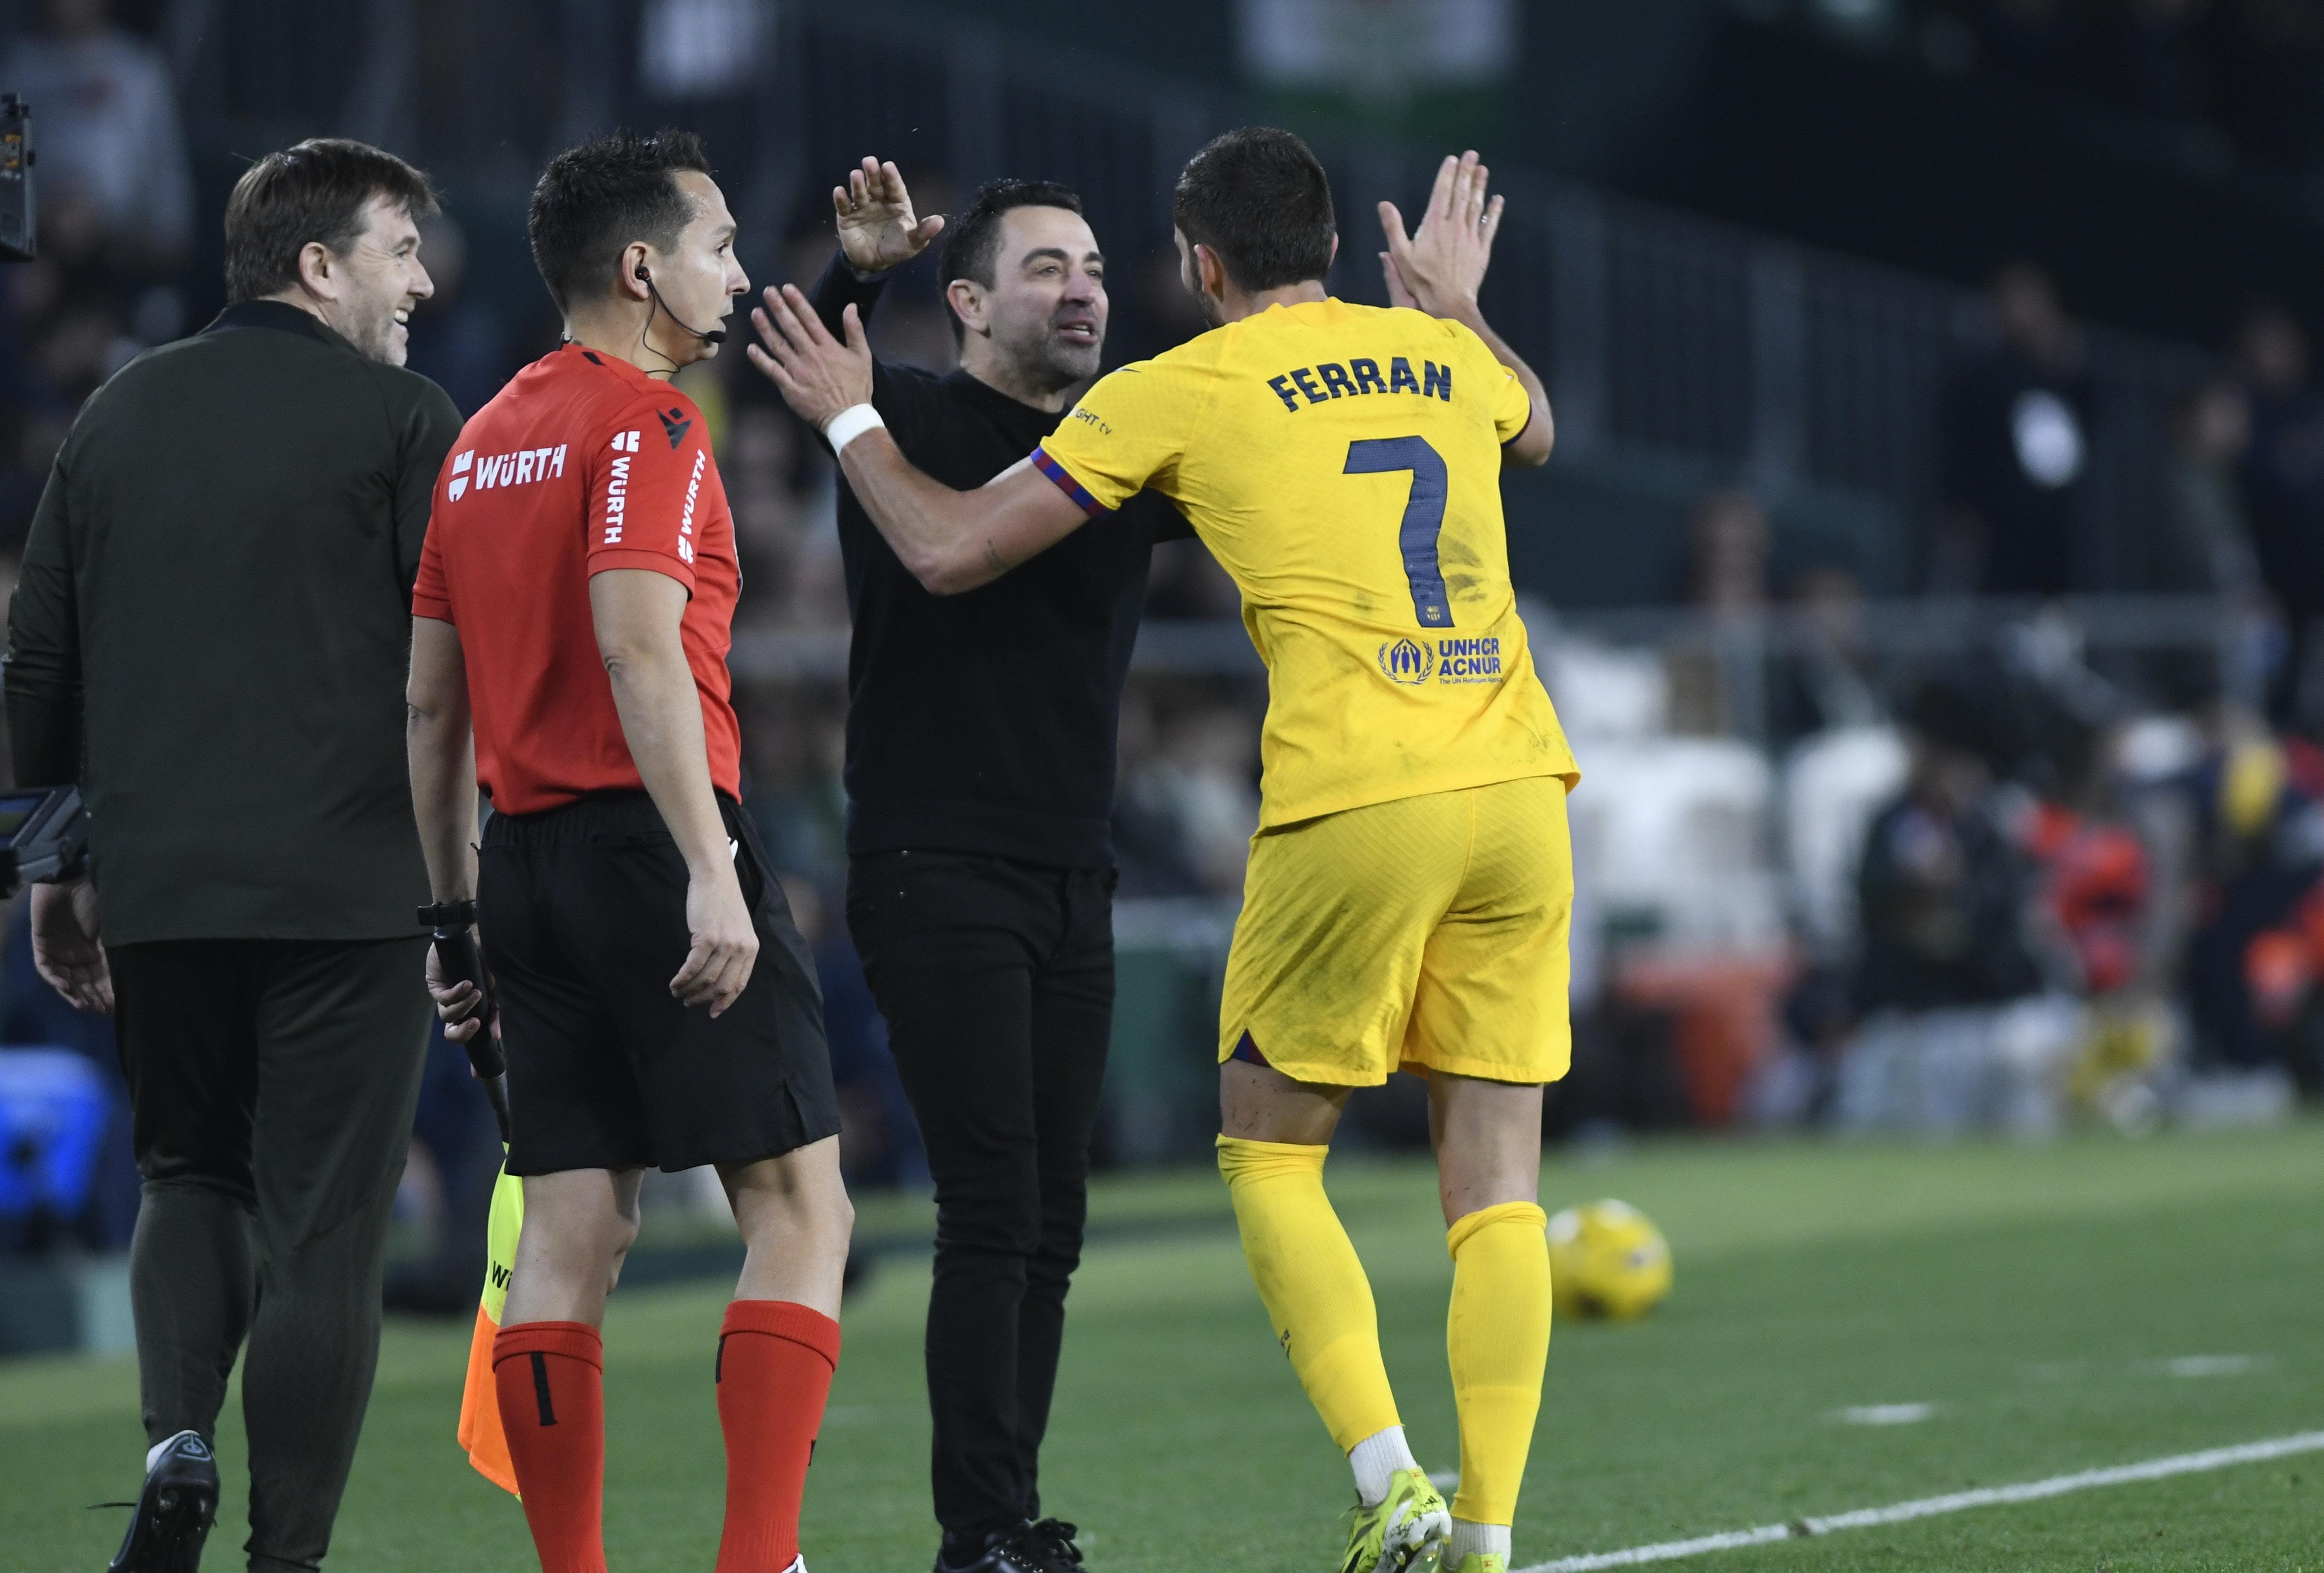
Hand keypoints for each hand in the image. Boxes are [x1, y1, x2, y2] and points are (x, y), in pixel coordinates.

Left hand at [31, 877, 110, 1014]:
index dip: (110, 993)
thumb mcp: (112, 927)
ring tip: (83, 1005)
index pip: (104, 978)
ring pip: (65, 981)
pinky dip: (55, 979)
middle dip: (92, 998)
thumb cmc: (95, 898)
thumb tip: (132, 974)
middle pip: (85, 984)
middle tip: (100, 1010)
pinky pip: (46, 969)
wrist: (69, 878)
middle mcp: (79, 954)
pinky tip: (66, 987)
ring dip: (74, 994)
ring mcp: (59, 951)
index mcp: (99, 950)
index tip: (117, 1007)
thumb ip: (116, 950)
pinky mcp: (42, 946)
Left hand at [425, 942, 495, 1046]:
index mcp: (472, 1006)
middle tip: (475, 1023)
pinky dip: (456, 993)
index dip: (484, 1034)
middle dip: (462, 1032)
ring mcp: (446, 996)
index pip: (474, 1027)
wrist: (471, 935)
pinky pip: (443, 998)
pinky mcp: (435, 985)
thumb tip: (495, 1013)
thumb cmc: (484, 957)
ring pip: (447, 1015)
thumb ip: (495, 999)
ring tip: (476, 993)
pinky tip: (467, 984)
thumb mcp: (494, 980)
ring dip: (464, 1007)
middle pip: (452, 1030)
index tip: (495, 1035)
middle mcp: (457, 1004)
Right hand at [672, 861, 757, 1015]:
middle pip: (722, 986)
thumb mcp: (737, 929)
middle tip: (689, 1003)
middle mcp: (742, 949)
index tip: (713, 1011)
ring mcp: (726, 944)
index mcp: (751, 949)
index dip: (725, 1001)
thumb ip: (733, 952)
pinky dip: (682, 979)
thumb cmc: (722, 904)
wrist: (715, 878)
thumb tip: (717, 980)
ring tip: (678, 992)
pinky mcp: (707, 938)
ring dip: (690, 990)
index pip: (739, 984)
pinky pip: (693, 967)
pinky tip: (675, 983)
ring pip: (706, 979)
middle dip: (704, 999)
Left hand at [748, 284, 874, 430]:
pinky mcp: (790, 388)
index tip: (786, 288)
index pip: (810, 319)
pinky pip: (772, 371)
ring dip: (765, 328)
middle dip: (778, 308)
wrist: (848, 418)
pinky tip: (751, 348)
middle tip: (767, 292)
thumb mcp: (863, 357)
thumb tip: (850, 307)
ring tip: (756, 313)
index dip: (797, 302)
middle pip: (791, 327)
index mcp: (828, 347)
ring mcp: (798, 372)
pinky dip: (761, 360)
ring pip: (778, 345)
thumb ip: (855, 330)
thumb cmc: (857, 388)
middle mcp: (811, 356)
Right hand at [834, 157, 944, 274]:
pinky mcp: (847, 216)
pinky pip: (844, 206)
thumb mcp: (912, 243)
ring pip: (860, 192)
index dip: (892, 177)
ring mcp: (863, 207)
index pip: (895, 187)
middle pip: (876, 185)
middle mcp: (879, 201)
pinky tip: (839, 191)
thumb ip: (924, 232)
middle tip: (869, 161)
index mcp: (897, 203)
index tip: (888, 166)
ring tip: (856, 175)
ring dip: (857, 184)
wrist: (874, 262)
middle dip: (873, 174)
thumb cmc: (897, 248)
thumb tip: (940, 221)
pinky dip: (841, 199)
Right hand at [1378, 150, 1504, 320]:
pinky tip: (1497, 199)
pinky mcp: (1481, 250)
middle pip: (1461, 194)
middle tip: (1472, 154)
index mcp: (1434, 226)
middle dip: (1466, 172)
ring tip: (1483, 170)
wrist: (1448, 302)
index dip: (1447, 174)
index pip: (1442, 193)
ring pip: (1476, 206)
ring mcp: (1470, 238)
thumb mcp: (1400, 255)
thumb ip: (1393, 227)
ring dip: (1480, 186)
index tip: (1452, 159)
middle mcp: (1454, 227)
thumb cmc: (1421, 281)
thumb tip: (1383, 204)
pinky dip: (1494, 212)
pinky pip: (1490, 226)